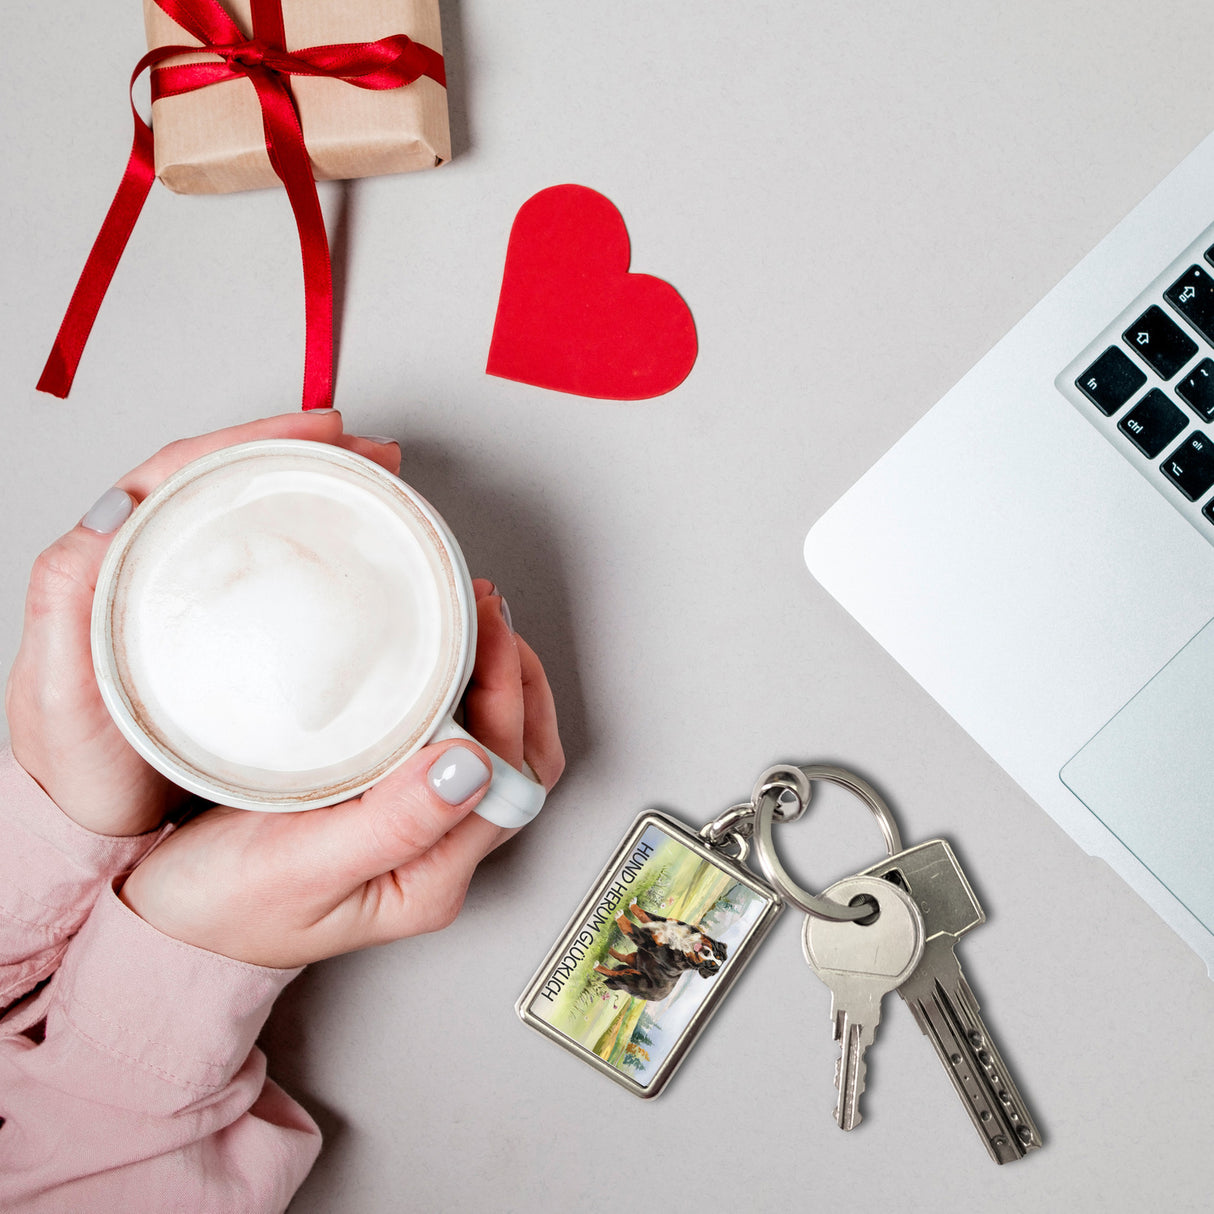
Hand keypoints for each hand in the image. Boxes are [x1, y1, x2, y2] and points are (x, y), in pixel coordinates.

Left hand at [4, 411, 401, 836]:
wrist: (100, 829)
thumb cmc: (76, 762)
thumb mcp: (55, 682)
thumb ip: (68, 596)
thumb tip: (110, 507)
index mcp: (115, 560)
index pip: (188, 471)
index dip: (257, 439)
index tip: (323, 433)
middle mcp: (158, 567)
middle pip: (236, 483)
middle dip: (308, 455)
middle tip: (373, 457)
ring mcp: (200, 600)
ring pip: (261, 521)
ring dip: (320, 493)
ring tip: (377, 488)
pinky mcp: (232, 635)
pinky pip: (277, 573)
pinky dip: (318, 549)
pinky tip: (353, 555)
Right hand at [118, 581, 563, 967]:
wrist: (169, 922)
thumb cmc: (222, 908)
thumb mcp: (299, 867)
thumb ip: (391, 824)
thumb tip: (471, 766)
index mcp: (431, 878)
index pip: (506, 776)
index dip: (506, 695)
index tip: (484, 632)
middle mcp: (438, 853)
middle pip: (517, 755)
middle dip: (512, 676)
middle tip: (487, 610)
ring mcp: (420, 825)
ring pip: (493, 743)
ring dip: (494, 679)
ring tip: (476, 619)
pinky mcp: (391, 797)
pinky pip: (449, 736)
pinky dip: (460, 689)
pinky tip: (443, 655)